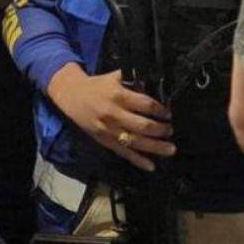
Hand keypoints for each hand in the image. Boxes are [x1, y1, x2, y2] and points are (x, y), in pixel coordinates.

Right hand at [47, 63, 173, 171]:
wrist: (72, 97)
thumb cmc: (98, 86)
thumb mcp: (115, 77)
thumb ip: (134, 80)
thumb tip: (158, 83)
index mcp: (118, 96)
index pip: (146, 105)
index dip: (161, 110)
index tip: (169, 113)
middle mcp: (114, 115)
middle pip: (143, 126)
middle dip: (161, 129)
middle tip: (171, 129)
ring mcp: (109, 131)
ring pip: (136, 142)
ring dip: (156, 147)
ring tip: (171, 149)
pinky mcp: (105, 142)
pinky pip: (124, 153)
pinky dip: (138, 161)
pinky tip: (151, 166)